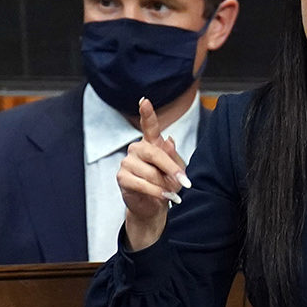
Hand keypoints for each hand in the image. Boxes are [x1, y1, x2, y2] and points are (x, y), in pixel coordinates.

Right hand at [117, 97, 191, 249]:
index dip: (146, 113)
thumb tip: (169, 140)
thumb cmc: (167, 184)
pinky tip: (163, 197)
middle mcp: (137, 149)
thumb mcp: (176, 169)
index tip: (144, 100)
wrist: (155, 206)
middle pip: (154, 152)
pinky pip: (141, 184)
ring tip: (170, 192)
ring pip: (149, 172)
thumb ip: (173, 155)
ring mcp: (127, 162)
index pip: (148, 125)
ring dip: (164, 185)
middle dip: (171, 168)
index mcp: (151, 143)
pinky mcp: (122, 178)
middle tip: (184, 181)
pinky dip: (155, 192)